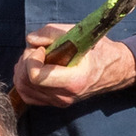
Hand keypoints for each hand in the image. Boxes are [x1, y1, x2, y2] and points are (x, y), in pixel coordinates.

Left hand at [12, 23, 135, 108]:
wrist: (112, 71)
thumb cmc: (98, 50)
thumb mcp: (81, 33)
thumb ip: (52, 32)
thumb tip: (30, 40)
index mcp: (74, 80)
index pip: (36, 77)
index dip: (32, 59)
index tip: (43, 48)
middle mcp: (65, 96)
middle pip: (26, 82)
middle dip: (26, 60)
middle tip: (39, 49)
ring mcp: (59, 102)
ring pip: (23, 89)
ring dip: (23, 69)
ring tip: (36, 57)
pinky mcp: (54, 103)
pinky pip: (28, 95)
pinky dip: (24, 80)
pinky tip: (33, 67)